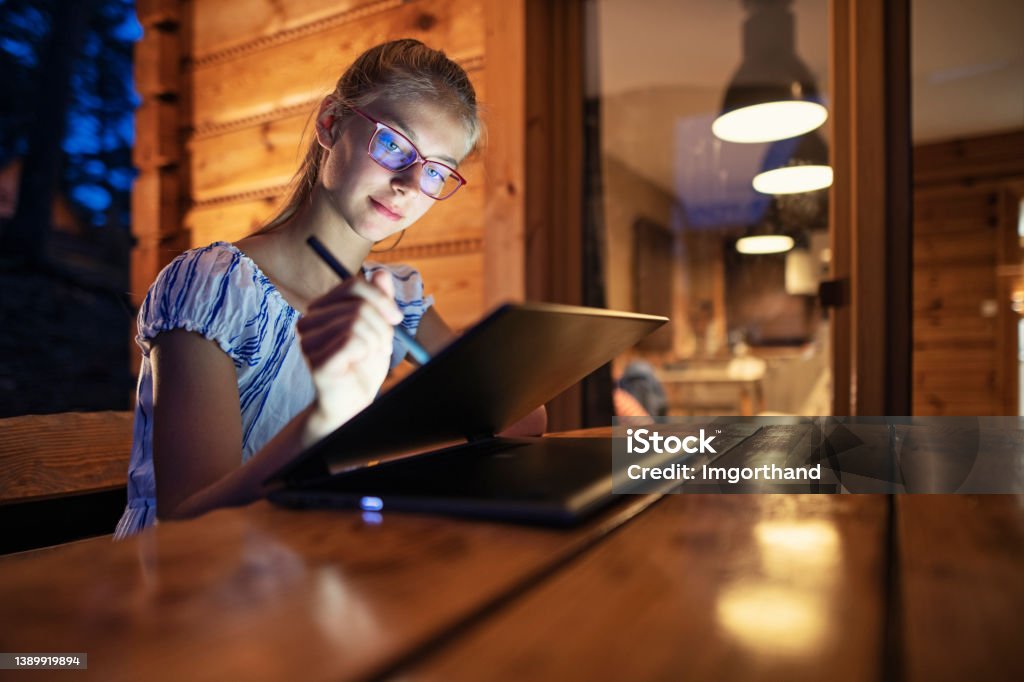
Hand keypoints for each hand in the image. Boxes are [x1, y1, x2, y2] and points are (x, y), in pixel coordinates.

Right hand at [297, 270, 402, 439]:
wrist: (352, 403)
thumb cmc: (362, 366)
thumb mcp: (377, 328)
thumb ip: (378, 301)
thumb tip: (381, 272)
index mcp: (320, 309)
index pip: (353, 285)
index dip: (381, 298)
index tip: (396, 318)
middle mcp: (308, 322)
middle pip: (358, 305)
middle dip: (381, 326)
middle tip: (381, 346)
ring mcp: (308, 342)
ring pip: (357, 321)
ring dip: (376, 340)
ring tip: (370, 355)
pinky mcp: (316, 361)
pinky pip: (353, 341)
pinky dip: (367, 351)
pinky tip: (360, 363)